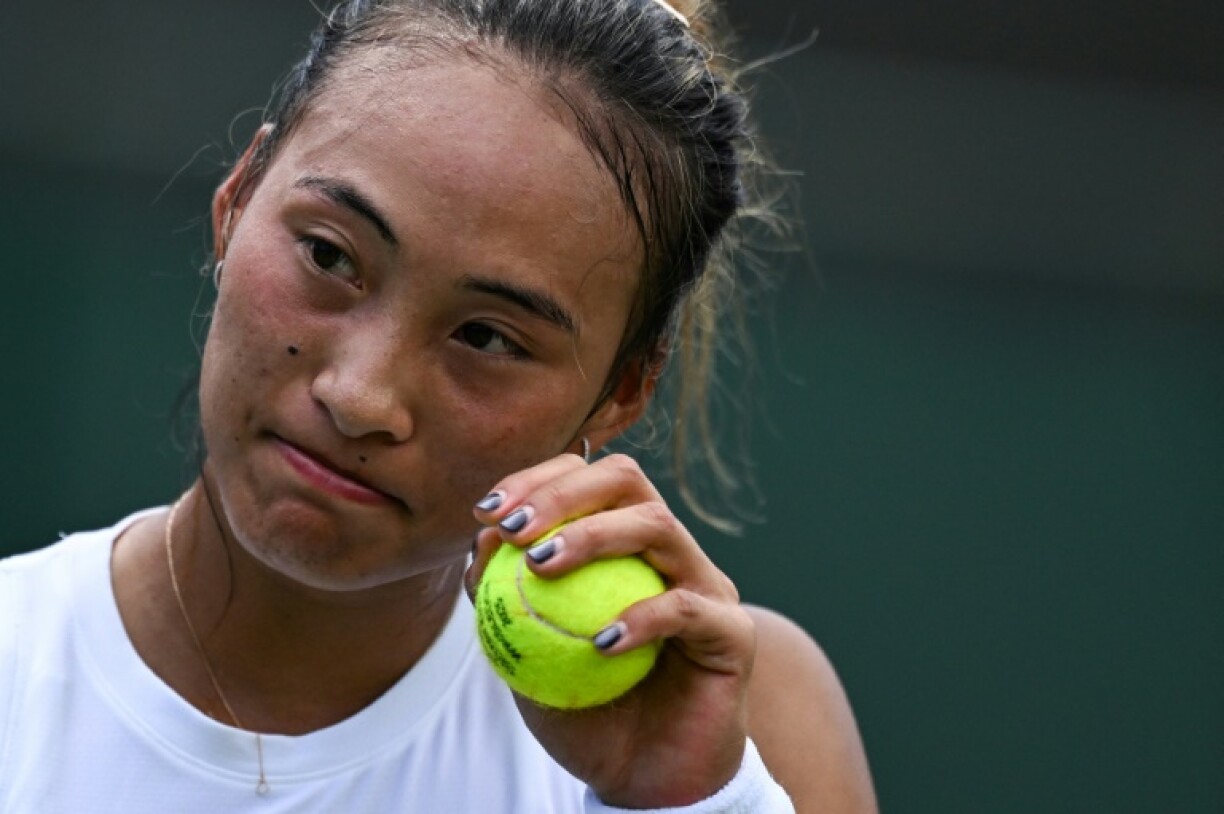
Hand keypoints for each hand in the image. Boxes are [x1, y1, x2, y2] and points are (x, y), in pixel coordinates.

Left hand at [467, 452, 754, 808]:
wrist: (643, 783)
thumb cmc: (587, 714)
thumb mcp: (527, 658)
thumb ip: (507, 600)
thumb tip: (480, 538)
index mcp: (624, 544)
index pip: (585, 481)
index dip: (536, 481)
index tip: (486, 512)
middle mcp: (668, 552)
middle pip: (626, 480)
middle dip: (564, 492)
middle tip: (514, 529)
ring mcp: (706, 585)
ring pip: (657, 525)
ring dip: (593, 536)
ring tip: (541, 568)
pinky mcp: (732, 631)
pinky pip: (686, 608)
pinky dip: (639, 618)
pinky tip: (598, 643)